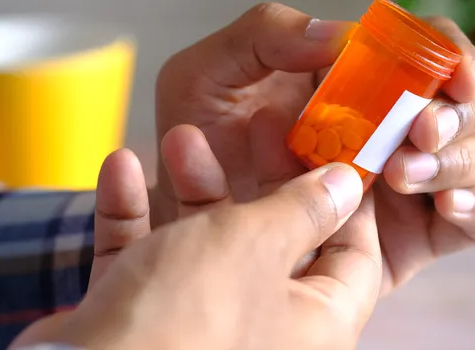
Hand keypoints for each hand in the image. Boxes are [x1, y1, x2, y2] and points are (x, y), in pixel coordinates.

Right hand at [13, 153, 381, 349]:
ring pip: (207, 246)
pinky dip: (135, 219)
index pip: (355, 256)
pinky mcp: (145, 325)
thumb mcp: (255, 243)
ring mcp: (202, 329)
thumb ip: (303, 209)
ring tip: (178, 136)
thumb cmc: (183, 320)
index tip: (331, 150)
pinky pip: (149, 263)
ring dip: (190, 188)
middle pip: (275, 242)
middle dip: (256, 177)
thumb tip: (345, 186)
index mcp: (315, 325)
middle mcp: (266, 331)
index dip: (347, 200)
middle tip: (256, 126)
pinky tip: (119, 169)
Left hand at [151, 3, 474, 294]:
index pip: (426, 51)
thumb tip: (341, 35)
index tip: (449, 75)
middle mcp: (391, 126)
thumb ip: (267, 35)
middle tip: (417, 131)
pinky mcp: (414, 236)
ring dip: (459, 160)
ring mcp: (407, 181)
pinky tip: (447, 206)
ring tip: (400, 176)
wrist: (189, 222)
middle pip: (463, 105)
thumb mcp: (210, 73)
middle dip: (453, 114)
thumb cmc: (197, 143)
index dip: (450, 55)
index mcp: (354, 80)